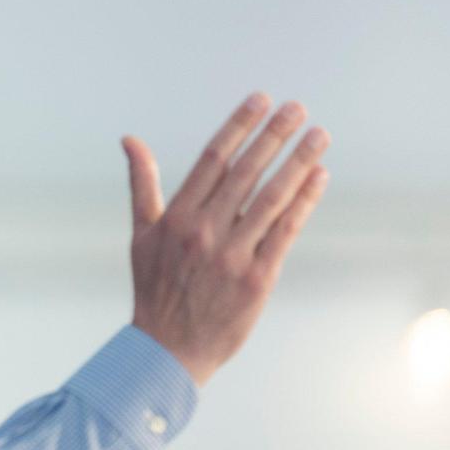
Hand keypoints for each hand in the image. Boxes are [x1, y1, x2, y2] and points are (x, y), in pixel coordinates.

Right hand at [122, 93, 329, 386]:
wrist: (168, 350)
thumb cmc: (155, 289)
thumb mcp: (141, 234)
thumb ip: (142, 183)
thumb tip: (129, 140)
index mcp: (175, 218)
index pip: (212, 160)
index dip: (238, 127)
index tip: (260, 100)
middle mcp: (203, 232)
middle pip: (245, 172)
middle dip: (274, 136)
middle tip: (298, 108)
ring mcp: (231, 256)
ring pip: (270, 198)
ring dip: (298, 163)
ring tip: (319, 135)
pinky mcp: (256, 279)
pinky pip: (285, 232)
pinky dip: (304, 203)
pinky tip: (318, 177)